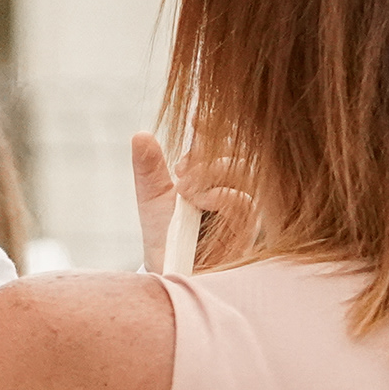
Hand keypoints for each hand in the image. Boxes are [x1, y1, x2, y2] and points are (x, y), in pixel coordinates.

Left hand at [130, 133, 253, 275]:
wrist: (174, 272)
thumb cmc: (164, 236)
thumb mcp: (152, 199)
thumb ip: (150, 169)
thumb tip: (140, 135)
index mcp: (207, 174)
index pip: (217, 141)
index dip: (209, 127)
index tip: (196, 118)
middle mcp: (228, 184)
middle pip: (233, 152)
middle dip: (208, 155)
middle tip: (183, 170)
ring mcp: (240, 204)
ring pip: (241, 170)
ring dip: (214, 173)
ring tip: (189, 190)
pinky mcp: (248, 225)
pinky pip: (244, 200)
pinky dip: (223, 194)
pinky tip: (204, 200)